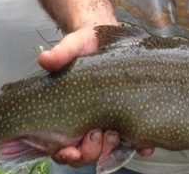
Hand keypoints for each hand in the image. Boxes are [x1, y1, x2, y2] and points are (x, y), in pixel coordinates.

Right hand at [38, 26, 153, 166]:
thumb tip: (44, 59)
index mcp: (69, 115)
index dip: (65, 153)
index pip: (64, 147)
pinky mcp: (129, 115)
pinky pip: (135, 139)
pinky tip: (144, 146)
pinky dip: (140, 147)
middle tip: (96, 134)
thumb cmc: (85, 44)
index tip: (69, 149)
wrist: (106, 36)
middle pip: (86, 153)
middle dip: (90, 151)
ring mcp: (110, 121)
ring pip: (109, 151)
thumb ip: (61, 54)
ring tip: (114, 133)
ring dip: (111, 149)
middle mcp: (88, 122)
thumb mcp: (73, 45)